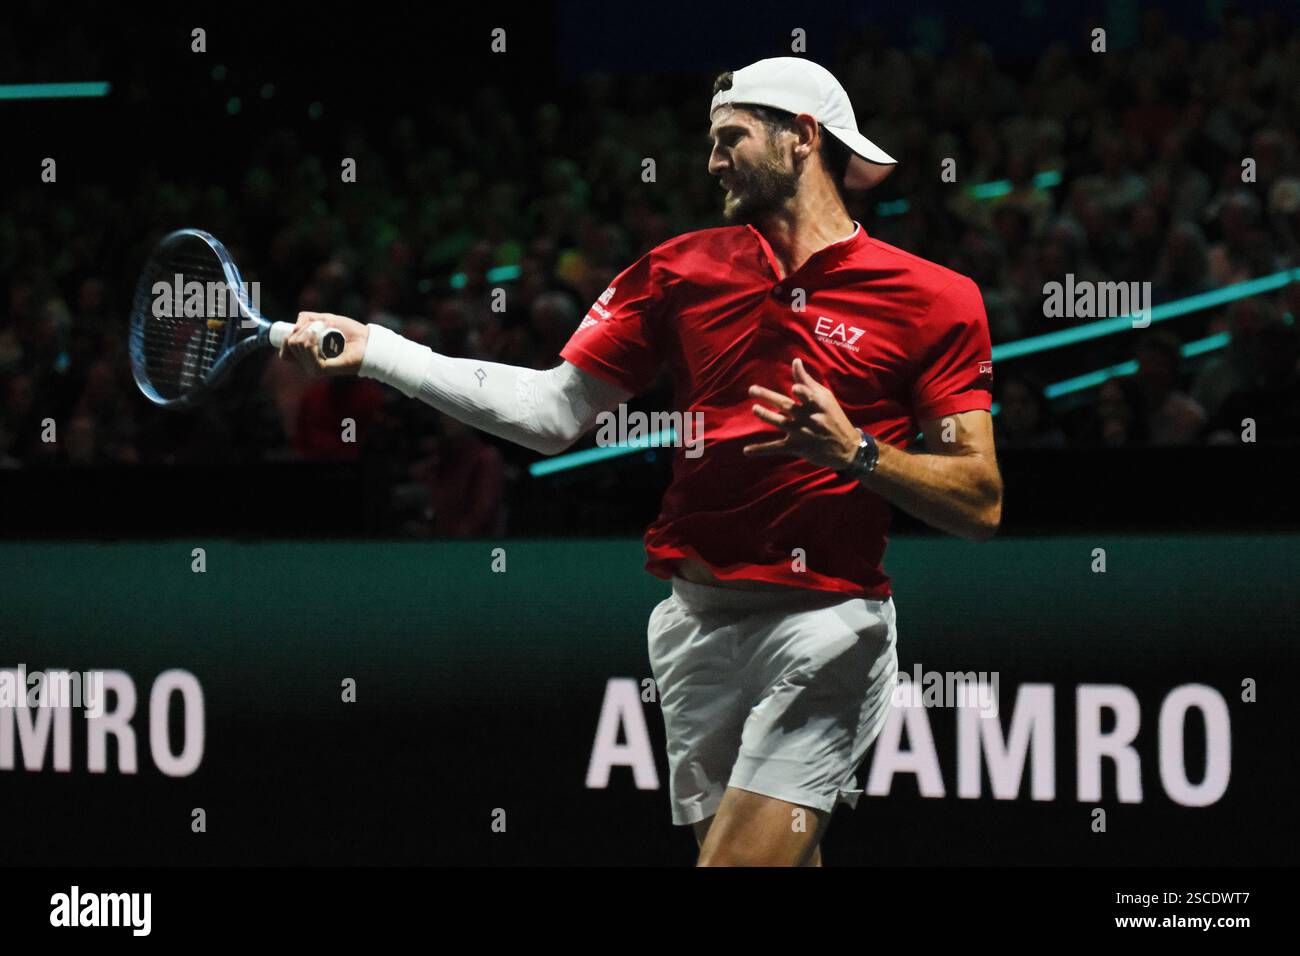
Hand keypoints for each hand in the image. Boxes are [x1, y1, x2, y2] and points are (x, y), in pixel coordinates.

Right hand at [281, 311, 368, 376]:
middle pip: (290, 344)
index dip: (286, 339)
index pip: (284, 353)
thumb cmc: (349, 332)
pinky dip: (314, 337)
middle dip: (304, 328)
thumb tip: (293, 328)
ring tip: (328, 327)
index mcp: (307, 357)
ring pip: (297, 344)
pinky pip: (308, 350)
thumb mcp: (324, 319)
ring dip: (311, 330)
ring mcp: (313, 368)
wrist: (366, 340)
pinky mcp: (321, 370)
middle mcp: (308, 365)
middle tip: (323, 325)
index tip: (298, 329)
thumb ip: (306, 319)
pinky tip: (325, 334)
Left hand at [743, 358, 860, 470]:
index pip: (807, 395)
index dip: (801, 392)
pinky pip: (776, 448)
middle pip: (785, 405)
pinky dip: (761, 450)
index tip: (794, 388)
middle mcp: (807, 417)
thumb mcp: (824, 397)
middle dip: (768, 397)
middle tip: (752, 390)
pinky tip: (746, 451)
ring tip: (755, 409)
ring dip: (766, 416)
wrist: (846, 448)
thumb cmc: (833, 417)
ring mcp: (800, 432)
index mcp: (815, 403)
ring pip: (779, 423)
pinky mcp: (796, 447)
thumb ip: (807, 380)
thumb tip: (795, 361)